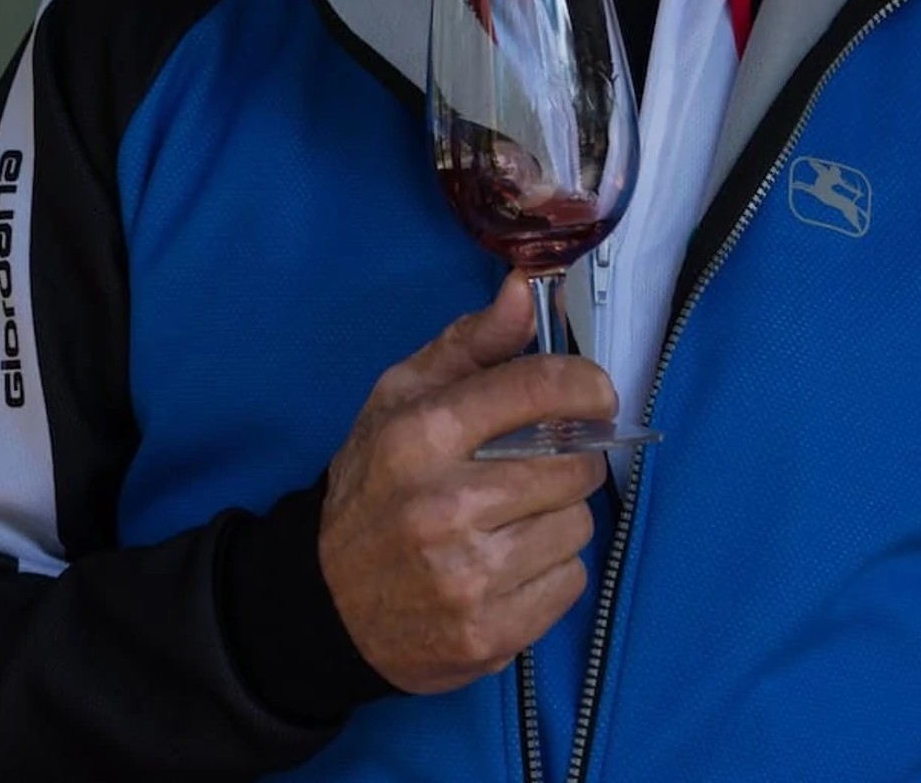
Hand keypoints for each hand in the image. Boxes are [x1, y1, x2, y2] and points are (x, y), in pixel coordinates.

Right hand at [318, 273, 616, 693]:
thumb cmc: (373, 486)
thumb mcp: (399, 400)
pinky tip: (509, 566)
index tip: (594, 394)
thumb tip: (523, 288)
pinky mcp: (489, 632)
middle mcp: (445, 504)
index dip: (584, 384)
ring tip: (514, 521)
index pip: (536, 388)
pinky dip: (551, 573)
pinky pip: (571, 583)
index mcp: (421, 434)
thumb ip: (469, 344)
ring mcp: (468, 575)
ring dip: (559, 518)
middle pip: (572, 463)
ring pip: (577, 525)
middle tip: (537, 467)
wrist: (326, 602)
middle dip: (567, 459)